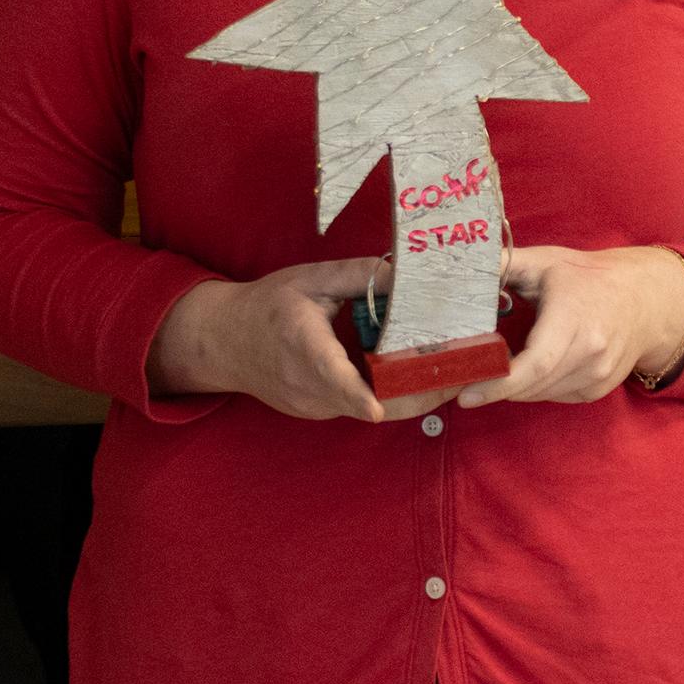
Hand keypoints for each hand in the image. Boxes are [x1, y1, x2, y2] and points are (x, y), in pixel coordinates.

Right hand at [150, 258, 456, 423]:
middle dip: (417, 393)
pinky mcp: (319, 411)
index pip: (331, 378)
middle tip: (461, 371)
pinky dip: (391, 395)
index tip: (379, 408)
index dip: (358, 396)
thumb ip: (356, 275)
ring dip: (410, 394)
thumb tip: (403, 271)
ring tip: (452, 367)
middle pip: (368, 403)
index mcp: (301, 345)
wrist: (223, 342)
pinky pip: (361, 408)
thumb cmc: (265, 306)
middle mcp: (306, 385)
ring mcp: (312, 405)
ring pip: (371, 409)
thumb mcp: (308, 281)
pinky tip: (416, 372)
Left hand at [456, 244, 683, 407]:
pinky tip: (525, 368)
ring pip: (541, 394)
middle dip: (494, 388)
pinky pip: (554, 396)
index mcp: (575, 318)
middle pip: (533, 385)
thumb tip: (465, 266)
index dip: (500, 383)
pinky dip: (534, 387)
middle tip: (462, 381)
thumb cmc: (589, 277)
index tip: (467, 393)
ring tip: (488, 372)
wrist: (645, 299)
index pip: (536, 363)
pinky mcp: (598, 389)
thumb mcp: (546, 262)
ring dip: (513, 388)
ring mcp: (598, 375)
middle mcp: (591, 353)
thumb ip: (504, 264)